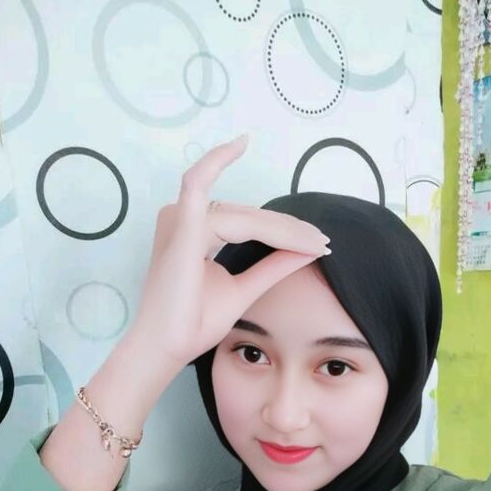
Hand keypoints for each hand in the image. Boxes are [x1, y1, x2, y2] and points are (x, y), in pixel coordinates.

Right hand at [130, 134, 329, 367]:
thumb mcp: (244, 288)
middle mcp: (182, 218)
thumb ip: (272, 266)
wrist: (168, 347)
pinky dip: (217, 161)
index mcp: (193, 231)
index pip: (248, 224)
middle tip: (323, 243)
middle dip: (289, 230)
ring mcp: (179, 220)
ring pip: (244, 215)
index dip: (284, 233)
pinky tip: (240, 143)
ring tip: (315, 241)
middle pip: (249, 217)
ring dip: (282, 228)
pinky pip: (198, 182)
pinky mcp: (180, 225)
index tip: (318, 244)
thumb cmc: (194, 322)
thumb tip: (306, 250)